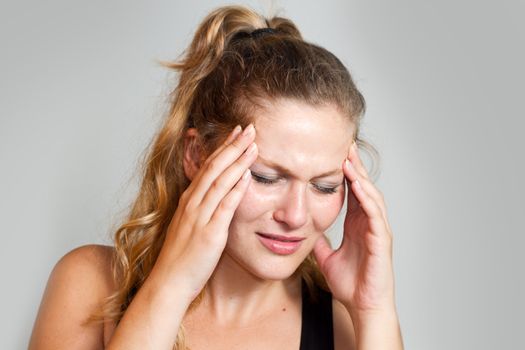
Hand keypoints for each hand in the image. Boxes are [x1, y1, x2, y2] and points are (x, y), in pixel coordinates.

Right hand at [153, 124, 257, 298]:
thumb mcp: (188, 225)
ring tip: (252, 144)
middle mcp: (192, 204)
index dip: (223, 148)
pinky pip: (224, 207)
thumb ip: (201, 209)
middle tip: (248, 128)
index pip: (207, 167)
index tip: (236, 133)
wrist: (169, 282)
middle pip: (213, 167)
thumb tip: (216, 196)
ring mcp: (199, 217)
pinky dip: (236, 189)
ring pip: (219, 182)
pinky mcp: (209, 233)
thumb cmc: (181, 256)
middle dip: (232, 145)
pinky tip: (247, 175)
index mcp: (188, 201)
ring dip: (237, 161)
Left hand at [313, 141, 395, 313]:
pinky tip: (359, 186)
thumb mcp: (326, 256)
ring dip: (360, 177)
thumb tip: (305, 231)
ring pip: (371, 196)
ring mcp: (377, 230)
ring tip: (349, 158)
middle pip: (362, 187)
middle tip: (344, 144)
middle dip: (354, 166)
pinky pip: (375, 215)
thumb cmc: (350, 283)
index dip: (344, 172)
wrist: (362, 306)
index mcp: (356, 224)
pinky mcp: (381, 241)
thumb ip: (318, 241)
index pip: (351, 191)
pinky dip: (367, 199)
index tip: (334, 153)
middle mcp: (368, 223)